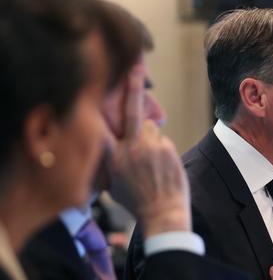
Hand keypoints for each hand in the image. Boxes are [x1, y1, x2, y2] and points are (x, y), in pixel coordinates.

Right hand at [108, 69, 189, 236]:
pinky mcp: (168, 147)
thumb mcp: (112, 183)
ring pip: (151, 128)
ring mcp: (151, 146)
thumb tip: (106, 143)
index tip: (99, 81)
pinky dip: (161, 148)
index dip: (97, 102)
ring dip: (149, 136)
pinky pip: (162, 140)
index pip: (100, 124)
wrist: (163, 213)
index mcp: (111, 157)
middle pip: (133, 113)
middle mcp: (129, 147)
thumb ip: (109, 159)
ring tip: (151, 160)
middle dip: (133, 88)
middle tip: (135, 65)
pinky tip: (161, 166)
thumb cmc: (135, 202)